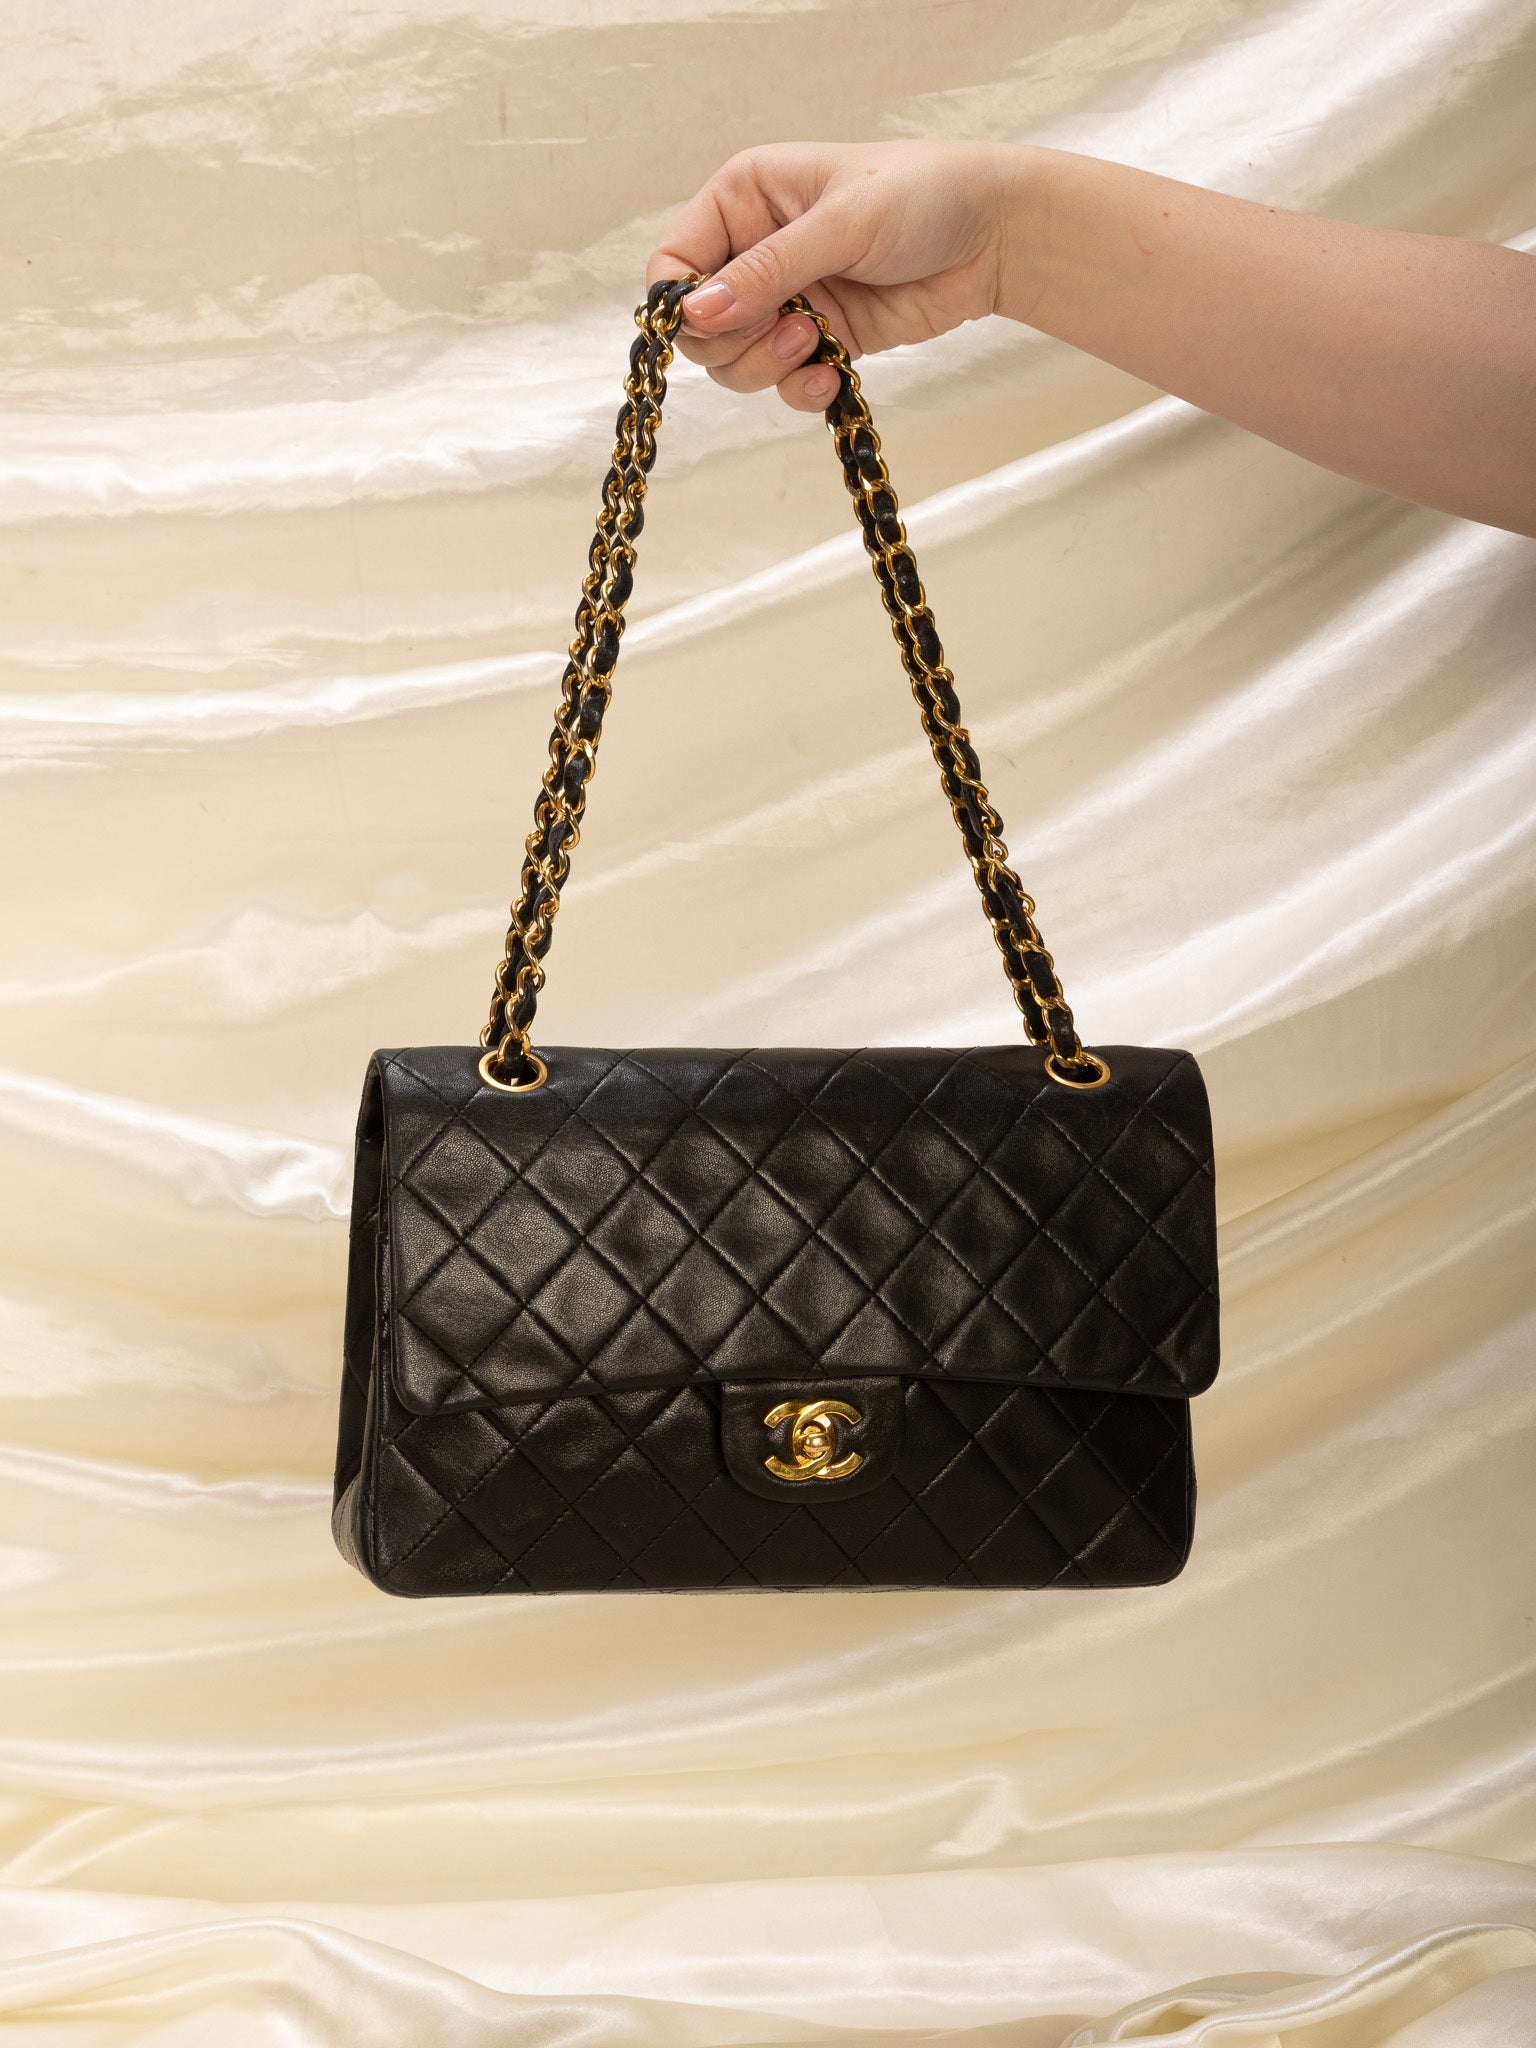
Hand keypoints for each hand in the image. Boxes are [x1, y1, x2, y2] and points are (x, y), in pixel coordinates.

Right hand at [645, 140, 1017, 410]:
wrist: (993, 236)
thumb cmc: (921, 198)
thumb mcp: (840, 224)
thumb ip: (766, 271)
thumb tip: (696, 312)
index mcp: (743, 199)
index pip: (672, 261)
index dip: (681, 302)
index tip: (717, 323)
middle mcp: (753, 250)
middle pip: (698, 325)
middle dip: (735, 342)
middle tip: (791, 330)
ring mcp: (785, 300)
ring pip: (734, 362)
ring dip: (768, 367)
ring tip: (817, 342)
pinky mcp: (818, 341)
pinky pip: (781, 384)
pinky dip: (800, 389)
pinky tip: (832, 376)